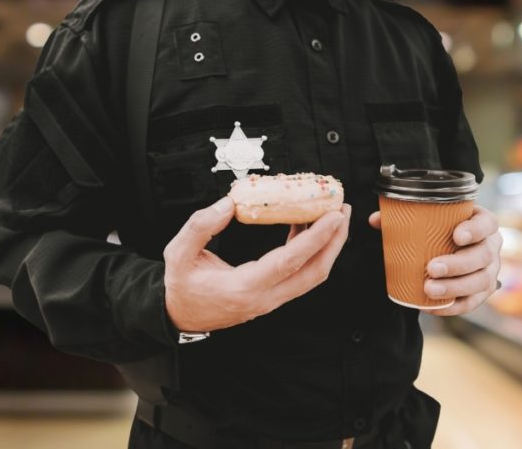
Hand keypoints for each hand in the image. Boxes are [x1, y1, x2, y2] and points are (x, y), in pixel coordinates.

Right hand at [165, 197, 351, 331]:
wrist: (180, 316)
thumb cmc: (181, 285)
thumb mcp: (178, 253)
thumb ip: (200, 226)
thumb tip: (229, 205)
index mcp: (243, 287)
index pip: (290, 262)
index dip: (316, 238)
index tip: (334, 216)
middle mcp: (264, 298)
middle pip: (314, 272)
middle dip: (334, 241)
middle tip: (343, 210)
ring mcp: (271, 300)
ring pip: (312, 275)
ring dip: (327, 246)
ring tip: (331, 215)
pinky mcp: (273, 296)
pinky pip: (300, 273)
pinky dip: (310, 250)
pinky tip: (304, 226)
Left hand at [368, 205, 501, 315]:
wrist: (451, 248)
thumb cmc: (439, 230)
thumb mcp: (427, 220)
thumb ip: (401, 218)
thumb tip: (375, 220)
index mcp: (482, 224)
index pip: (487, 224)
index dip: (475, 230)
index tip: (456, 235)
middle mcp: (491, 247)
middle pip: (483, 256)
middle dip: (458, 264)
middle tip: (432, 268)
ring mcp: (490, 271)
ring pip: (481, 282)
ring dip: (455, 287)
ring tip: (429, 289)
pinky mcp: (482, 292)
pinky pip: (472, 302)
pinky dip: (452, 306)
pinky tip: (432, 307)